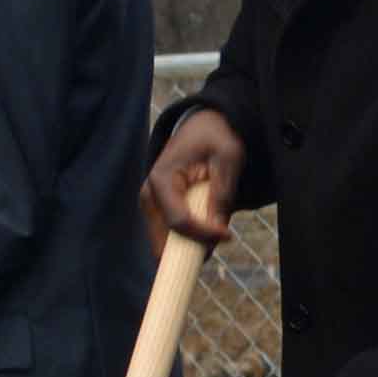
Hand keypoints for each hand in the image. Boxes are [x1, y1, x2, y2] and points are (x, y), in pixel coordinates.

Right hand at [141, 107, 245, 247]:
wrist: (199, 129)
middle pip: (166, 240)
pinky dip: (189, 240)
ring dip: (192, 244)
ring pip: (166, 245)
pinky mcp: (156, 213)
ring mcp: (149, 206)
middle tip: (223, 238)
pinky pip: (170, 239)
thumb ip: (221, 192)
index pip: (179, 221)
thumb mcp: (227, 158)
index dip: (204, 235)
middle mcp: (148, 195)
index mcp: (161, 179)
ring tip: (217, 227)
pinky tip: (207, 228)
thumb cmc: (214, 140)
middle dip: (195, 247)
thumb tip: (217, 229)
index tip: (229, 235)